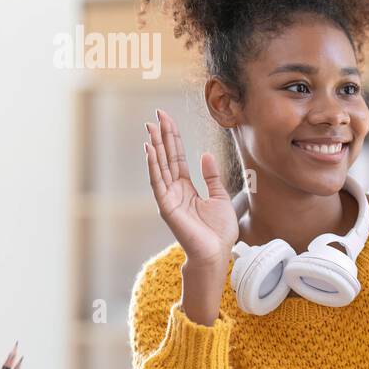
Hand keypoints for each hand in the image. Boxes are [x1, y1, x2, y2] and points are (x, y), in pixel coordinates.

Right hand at [143, 109, 238, 268]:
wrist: (217, 253)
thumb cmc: (219, 231)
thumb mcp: (219, 197)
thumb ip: (211, 177)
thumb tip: (205, 155)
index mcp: (186, 187)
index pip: (176, 156)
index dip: (172, 137)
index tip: (167, 119)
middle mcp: (174, 190)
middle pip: (166, 157)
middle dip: (162, 135)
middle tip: (156, 114)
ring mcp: (168, 198)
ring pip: (160, 166)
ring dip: (155, 145)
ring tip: (150, 126)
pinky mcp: (167, 207)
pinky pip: (158, 182)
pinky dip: (153, 165)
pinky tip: (150, 149)